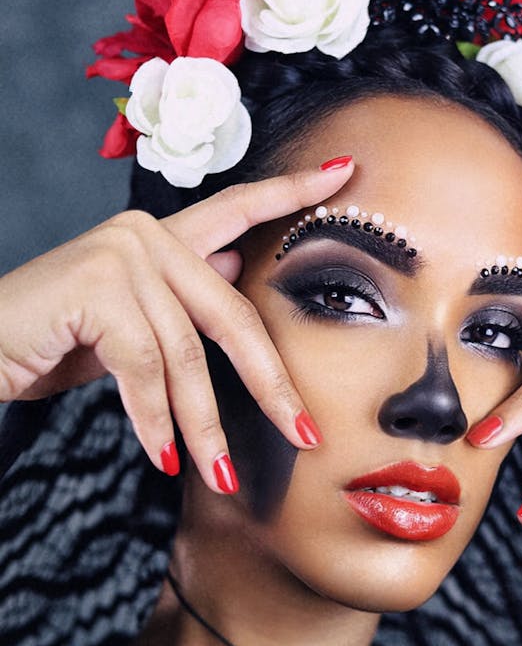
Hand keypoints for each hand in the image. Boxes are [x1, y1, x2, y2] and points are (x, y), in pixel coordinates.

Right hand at [0, 158, 354, 492]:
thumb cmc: (51, 342)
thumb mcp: (129, 324)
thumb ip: (181, 301)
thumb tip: (232, 268)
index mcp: (161, 239)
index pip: (238, 208)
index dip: (291, 192)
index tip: (346, 170)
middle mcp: (147, 236)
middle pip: (232, 316)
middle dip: (270, 384)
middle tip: (304, 432)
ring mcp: (122, 256)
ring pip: (187, 356)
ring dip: (203, 427)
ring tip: (217, 475)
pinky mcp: (97, 287)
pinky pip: (145, 369)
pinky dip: (154, 421)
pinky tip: (161, 457)